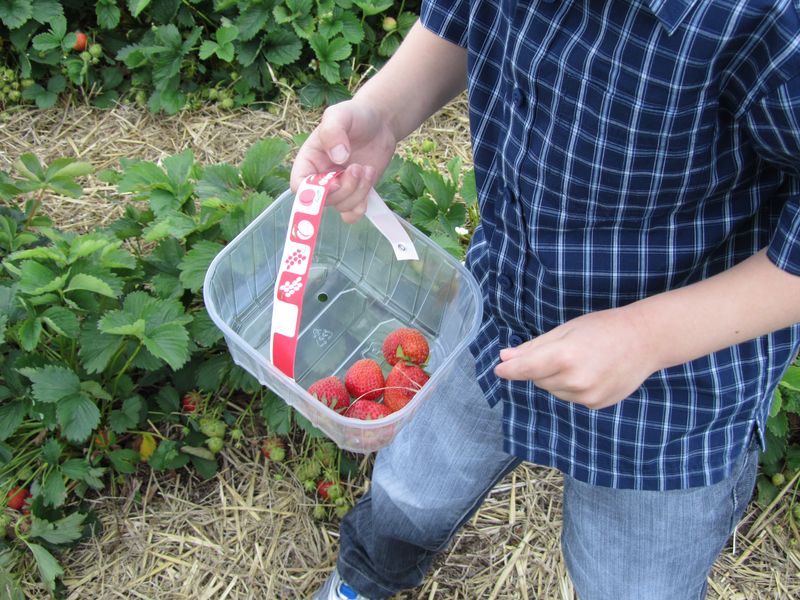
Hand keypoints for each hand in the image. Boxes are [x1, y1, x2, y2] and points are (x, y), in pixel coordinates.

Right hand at [290, 99, 397, 222]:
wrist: (379, 124)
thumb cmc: (355, 116)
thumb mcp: (340, 115)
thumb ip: (333, 132)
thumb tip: (338, 158)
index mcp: (308, 160)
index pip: (299, 186)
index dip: (314, 191)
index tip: (335, 181)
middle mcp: (320, 178)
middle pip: (323, 201)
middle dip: (344, 189)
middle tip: (358, 167)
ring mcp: (338, 188)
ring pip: (341, 206)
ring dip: (358, 193)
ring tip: (368, 169)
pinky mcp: (355, 194)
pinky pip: (351, 214)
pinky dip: (361, 207)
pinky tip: (369, 185)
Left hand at [493, 307, 659, 409]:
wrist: (645, 340)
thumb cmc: (603, 328)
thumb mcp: (565, 330)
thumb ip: (533, 347)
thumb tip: (505, 358)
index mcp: (564, 356)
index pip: (525, 369)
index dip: (509, 370)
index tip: (499, 369)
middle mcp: (574, 380)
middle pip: (538, 381)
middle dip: (542, 368)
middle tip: (565, 351)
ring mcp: (587, 396)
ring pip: (554, 391)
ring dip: (558, 379)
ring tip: (582, 361)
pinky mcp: (596, 405)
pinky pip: (572, 399)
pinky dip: (574, 388)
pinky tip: (592, 372)